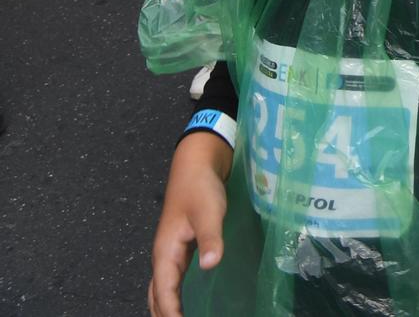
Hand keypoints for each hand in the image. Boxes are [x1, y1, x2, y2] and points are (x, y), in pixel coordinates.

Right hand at [148, 133, 230, 316]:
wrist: (194, 167)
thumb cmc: (201, 189)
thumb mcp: (209, 212)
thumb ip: (210, 237)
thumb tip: (210, 264)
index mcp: (166, 252)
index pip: (164, 291)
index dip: (170, 312)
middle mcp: (163, 256)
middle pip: (157, 295)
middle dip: (164, 314)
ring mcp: (170, 253)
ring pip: (160, 289)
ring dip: (165, 307)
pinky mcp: (179, 248)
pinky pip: (170, 280)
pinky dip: (171, 296)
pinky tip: (183, 302)